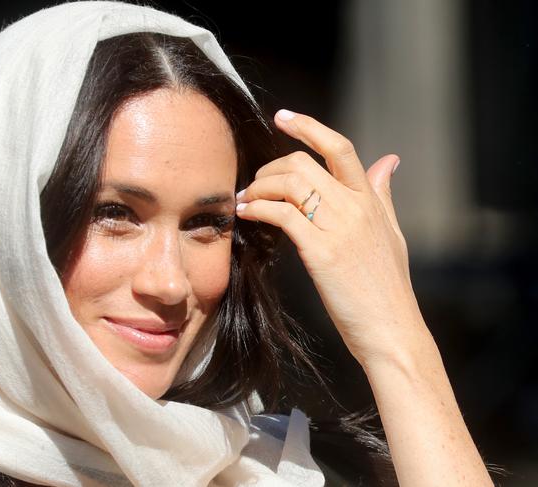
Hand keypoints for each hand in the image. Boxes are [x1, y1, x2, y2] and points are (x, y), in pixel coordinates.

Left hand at [235, 109, 424, 365]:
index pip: (339, 147)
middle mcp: (356, 207)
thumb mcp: (391, 233)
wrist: (391, 329)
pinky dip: (258, 208)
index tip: (282, 117)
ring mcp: (340, 227)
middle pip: (303, 163)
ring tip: (245, 200)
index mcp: (371, 200)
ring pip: (290, 183)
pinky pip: (282, 214)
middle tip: (253, 184)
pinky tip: (246, 214)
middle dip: (269, 168)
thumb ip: (383, 195)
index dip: (308, 126)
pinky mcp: (322, 251)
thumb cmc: (386, 287)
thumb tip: (389, 160)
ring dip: (258, 187)